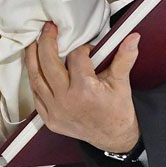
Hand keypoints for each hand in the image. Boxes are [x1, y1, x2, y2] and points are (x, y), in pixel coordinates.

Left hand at [25, 22, 140, 153]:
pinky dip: (34, 79)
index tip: (89, 51)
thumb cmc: (117, 109)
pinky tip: (34, 67)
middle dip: (47, 42)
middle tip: (48, 28)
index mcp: (85, 90)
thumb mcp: (122, 82)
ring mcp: (55, 111)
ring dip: (32, 58)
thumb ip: (124, 57)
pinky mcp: (49, 120)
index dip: (83, 49)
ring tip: (33, 43)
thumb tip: (133, 37)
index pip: (76, 58)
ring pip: (36, 79)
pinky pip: (36, 96)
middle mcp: (66, 100)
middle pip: (48, 63)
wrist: (114, 138)